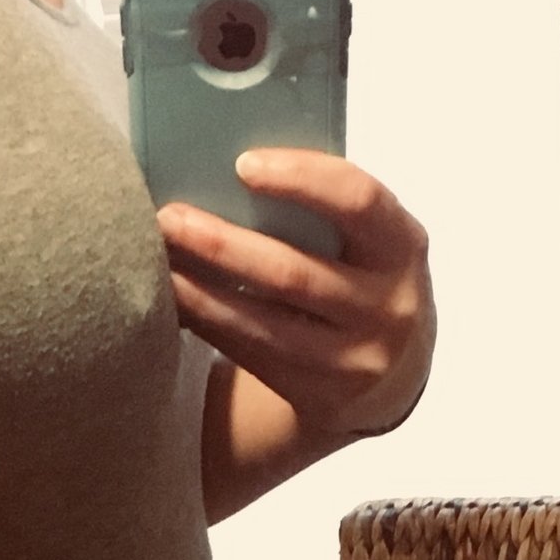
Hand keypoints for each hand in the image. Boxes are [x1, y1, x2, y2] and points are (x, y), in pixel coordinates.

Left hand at [157, 150, 436, 441]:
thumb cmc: (363, 279)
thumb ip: (326, 208)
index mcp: (403, 245)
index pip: (360, 200)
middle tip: (167, 217)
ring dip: (198, 291)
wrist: (393, 375)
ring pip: (261, 323)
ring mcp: (354, 359)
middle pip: (292, 272)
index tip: (243, 164)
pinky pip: (250, 355)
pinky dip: (206, 323)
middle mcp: (388, 306)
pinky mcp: (320, 395)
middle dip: (222, 243)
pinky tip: (173, 300)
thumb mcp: (371, 241)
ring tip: (156, 260)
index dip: (303, 178)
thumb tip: (234, 166)